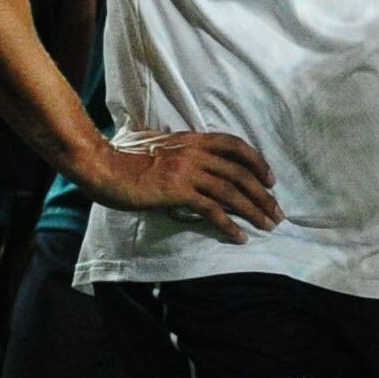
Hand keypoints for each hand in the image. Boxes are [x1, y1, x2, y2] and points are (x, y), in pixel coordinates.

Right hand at [82, 128, 279, 242]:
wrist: (102, 166)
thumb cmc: (126, 160)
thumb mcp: (162, 149)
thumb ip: (184, 154)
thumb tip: (200, 168)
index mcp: (193, 140)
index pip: (236, 146)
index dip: (257, 162)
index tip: (270, 180)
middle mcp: (195, 153)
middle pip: (240, 174)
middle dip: (263, 195)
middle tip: (277, 213)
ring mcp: (187, 172)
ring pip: (231, 192)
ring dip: (253, 211)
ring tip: (267, 226)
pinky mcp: (177, 191)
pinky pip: (211, 210)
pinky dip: (228, 225)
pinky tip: (239, 237)